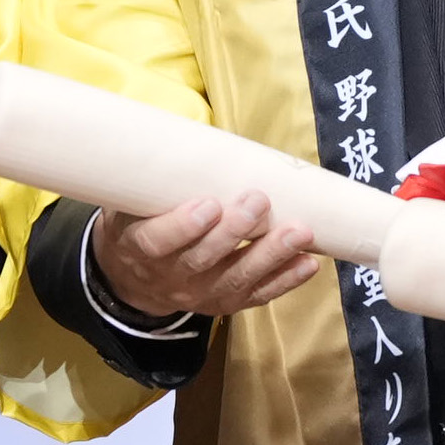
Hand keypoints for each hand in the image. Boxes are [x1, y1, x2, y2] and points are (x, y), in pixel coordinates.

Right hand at [91, 193, 317, 321]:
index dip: (183, 226)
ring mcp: (198, 294)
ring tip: (300, 232)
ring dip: (270, 255)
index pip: (157, 242)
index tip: (210, 204)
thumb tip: (204, 141)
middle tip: (259, 202)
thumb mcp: (136, 203)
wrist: (137, 277)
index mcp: (139, 248)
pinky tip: (308, 263)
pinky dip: (285, 280)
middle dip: (234, 232)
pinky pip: (256, 295)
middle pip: (202, 260)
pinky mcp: (225, 304)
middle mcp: (168, 276)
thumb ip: (163, 182)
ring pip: (235, 279)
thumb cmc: (145, 223)